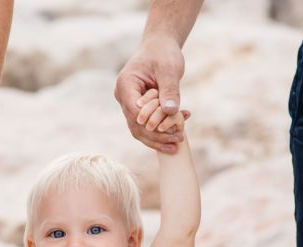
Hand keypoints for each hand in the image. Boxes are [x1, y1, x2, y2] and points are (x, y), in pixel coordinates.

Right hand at [115, 35, 189, 152]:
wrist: (160, 46)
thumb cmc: (163, 53)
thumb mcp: (169, 69)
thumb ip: (169, 90)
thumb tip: (171, 111)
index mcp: (125, 85)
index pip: (134, 111)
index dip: (151, 123)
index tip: (172, 130)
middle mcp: (123, 96)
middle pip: (135, 125)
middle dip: (156, 136)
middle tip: (177, 142)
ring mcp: (128, 104)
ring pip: (139, 129)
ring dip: (158, 138)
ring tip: (177, 144)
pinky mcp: (138, 108)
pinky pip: (146, 124)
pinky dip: (161, 130)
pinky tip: (179, 130)